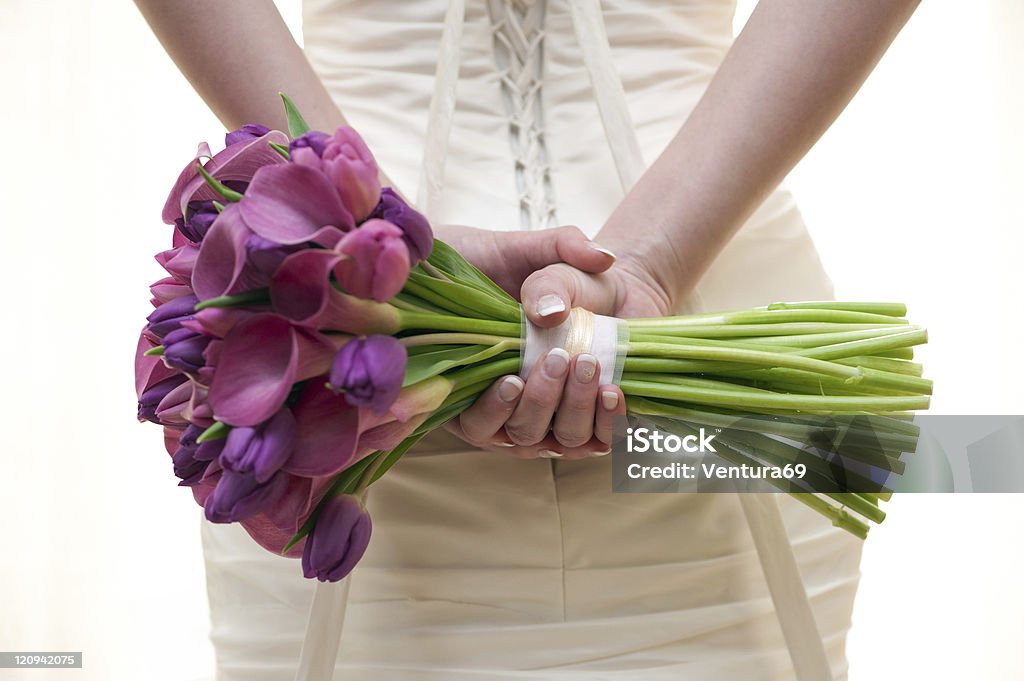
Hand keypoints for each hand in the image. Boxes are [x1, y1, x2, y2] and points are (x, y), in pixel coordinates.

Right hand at [450, 252, 673, 458]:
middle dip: (539, 401)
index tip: (511, 381)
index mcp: (488, 381)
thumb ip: (546, 277)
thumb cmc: (572, 283)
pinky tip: (612, 391)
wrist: (622, 292)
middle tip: (558, 359)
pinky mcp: (597, 424)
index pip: (474, 421)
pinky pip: (600, 441)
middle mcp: (521, 411)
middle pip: (519, 433)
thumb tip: (552, 311)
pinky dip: (607, 421)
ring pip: (559, 442)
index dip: (489, 411)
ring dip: (574, 408)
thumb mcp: (553, 266)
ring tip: (588, 364)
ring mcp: (559, 423)